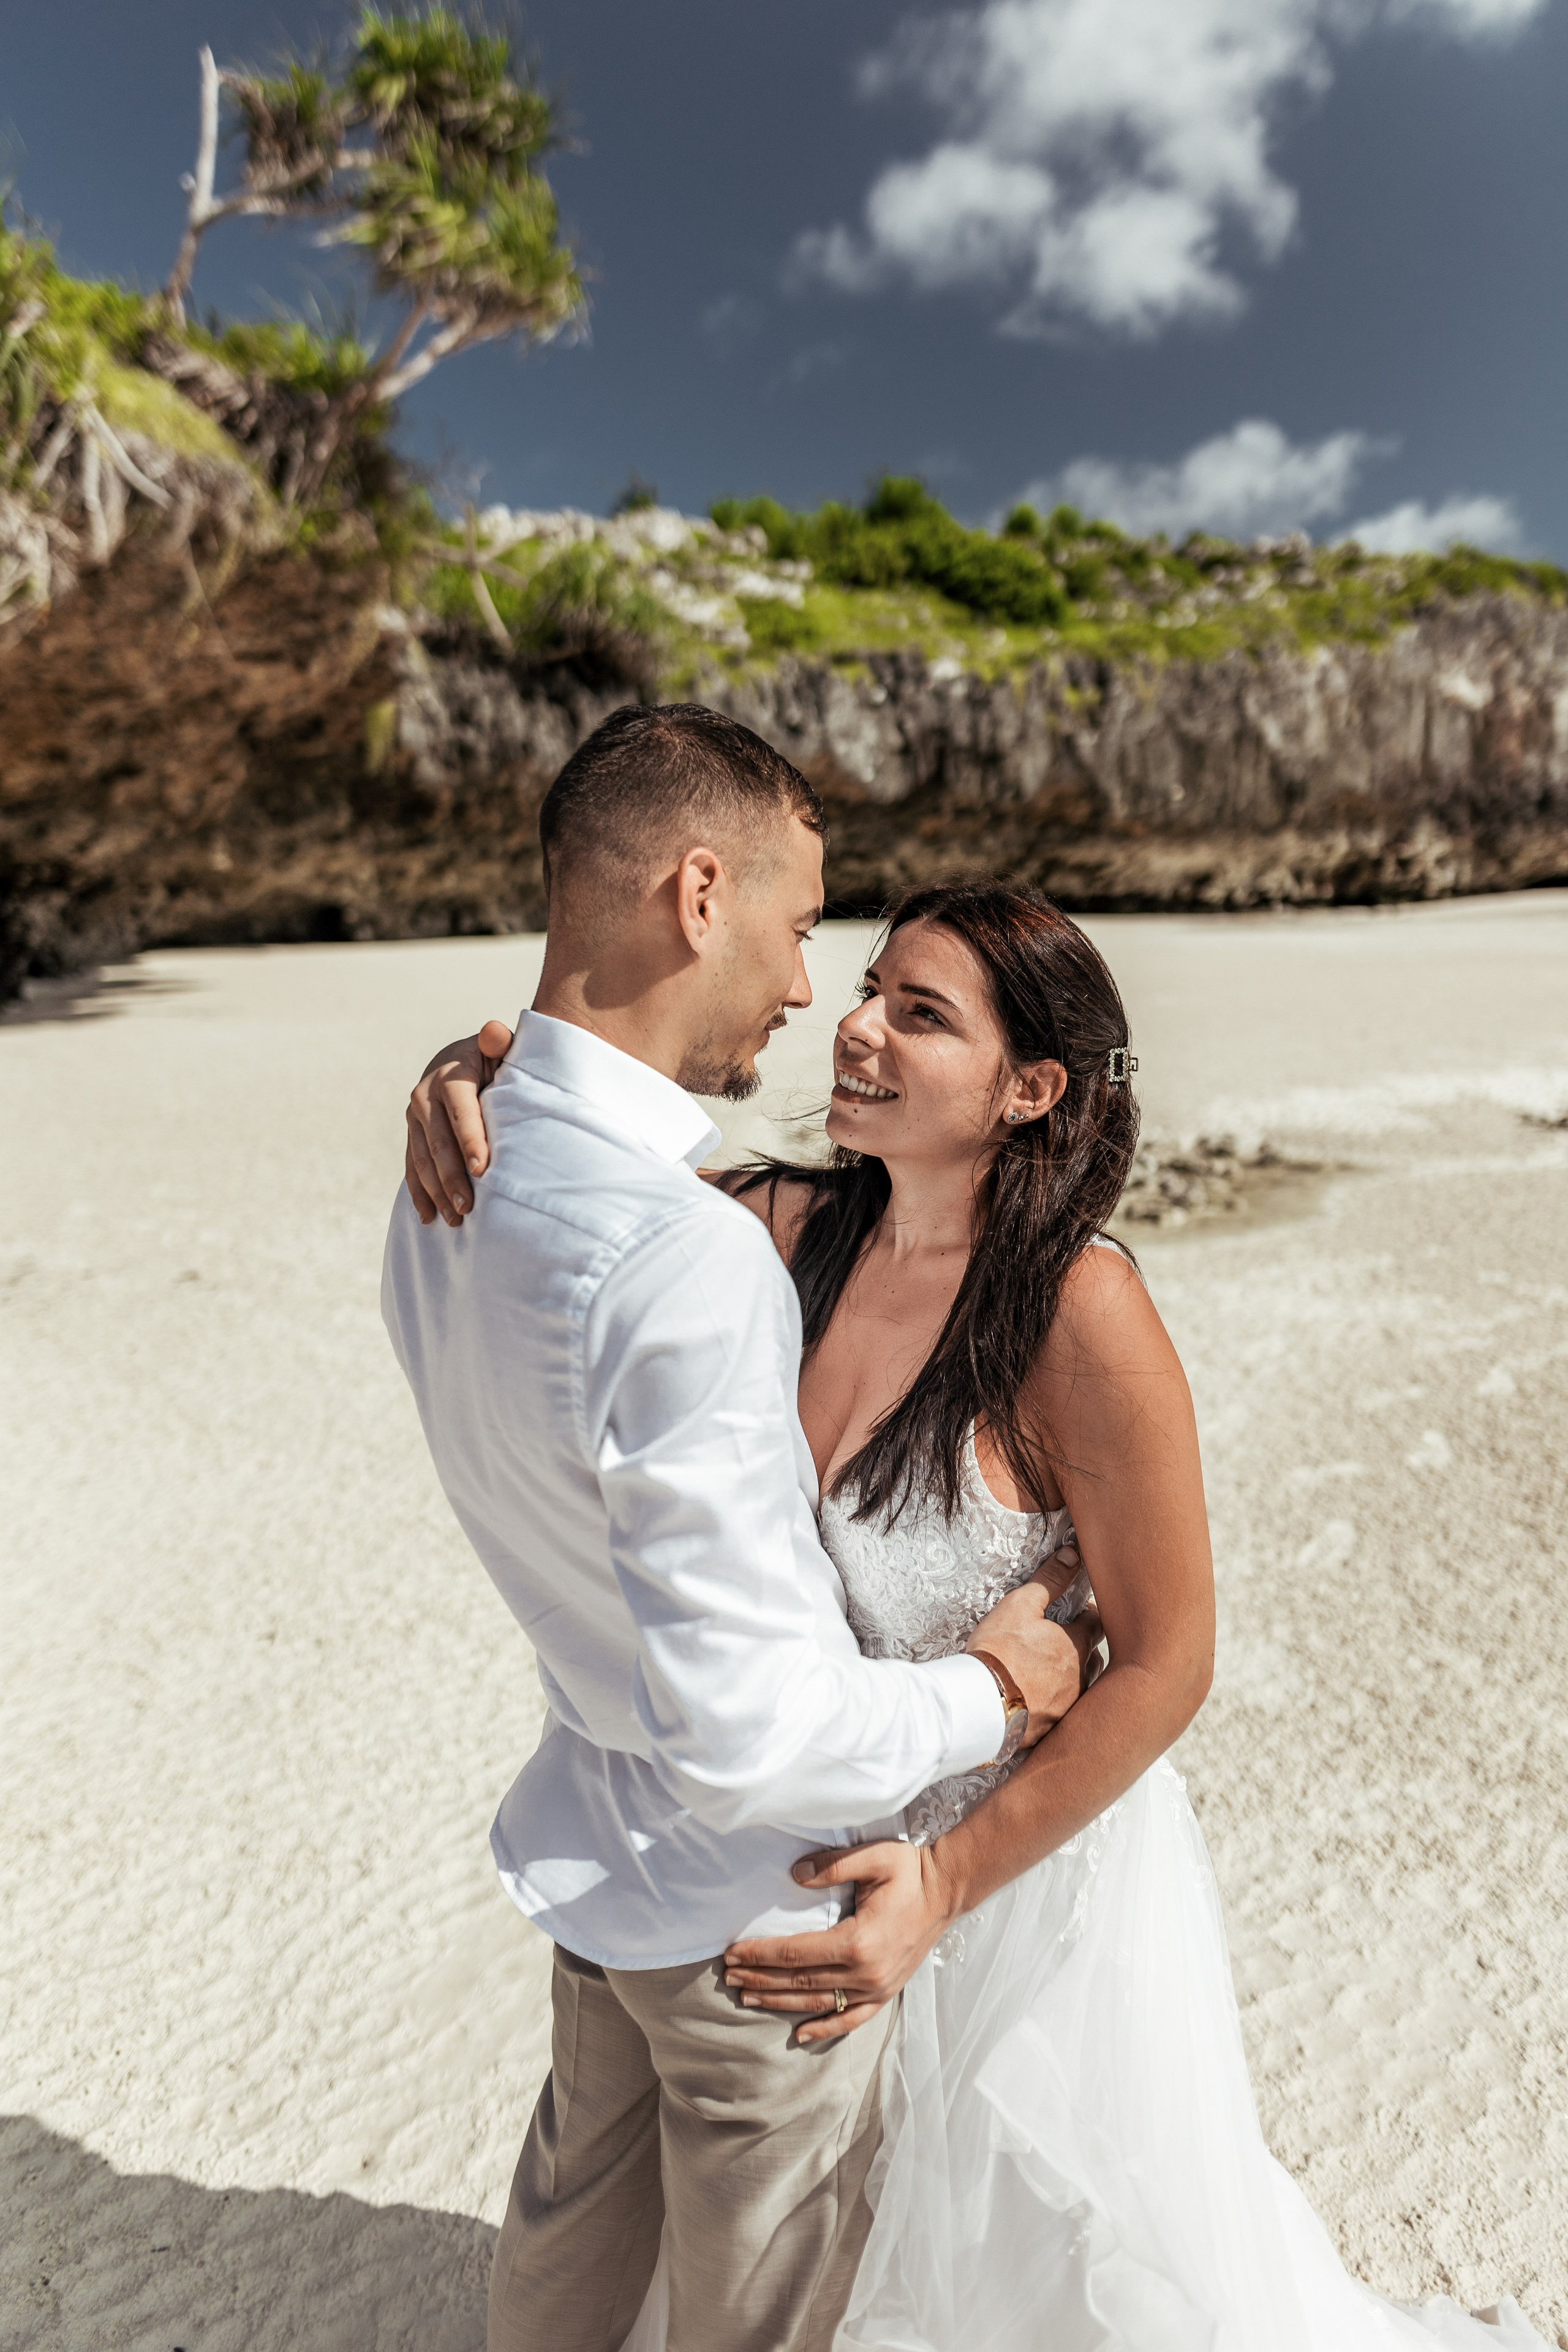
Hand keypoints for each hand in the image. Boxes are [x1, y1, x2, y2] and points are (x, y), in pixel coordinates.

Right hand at [405, 1019, 514, 1226]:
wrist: (464, 1059)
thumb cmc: (496, 1060)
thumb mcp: (500, 1048)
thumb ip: (500, 1041)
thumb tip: (493, 1033)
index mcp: (451, 1074)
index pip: (460, 1110)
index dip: (470, 1139)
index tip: (481, 1169)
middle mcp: (426, 1095)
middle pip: (438, 1142)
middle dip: (452, 1177)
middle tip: (468, 1208)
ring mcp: (414, 1117)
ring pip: (421, 1159)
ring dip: (436, 1191)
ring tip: (456, 1220)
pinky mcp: (411, 1134)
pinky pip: (411, 1166)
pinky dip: (419, 1193)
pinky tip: (429, 1217)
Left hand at [723, 1838, 953, 2045]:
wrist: (946, 1891)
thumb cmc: (909, 1871)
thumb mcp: (873, 1857)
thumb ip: (832, 1866)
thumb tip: (794, 1875)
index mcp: (857, 1941)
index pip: (794, 1954)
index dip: (760, 1955)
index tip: (732, 1953)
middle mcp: (866, 1972)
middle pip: (800, 1981)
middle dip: (760, 1979)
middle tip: (728, 1976)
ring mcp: (877, 1987)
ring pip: (818, 2002)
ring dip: (780, 2002)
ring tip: (747, 1998)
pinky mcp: (886, 1993)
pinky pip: (851, 2019)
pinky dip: (825, 2028)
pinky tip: (800, 2034)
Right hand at [968, 1562, 1102, 1745]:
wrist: (982, 1705)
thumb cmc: (1000, 1652)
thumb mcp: (1021, 1605)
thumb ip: (1050, 1579)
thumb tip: (1072, 1554)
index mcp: (1077, 1644)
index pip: (1097, 1623)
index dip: (1088, 1614)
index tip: (1078, 1611)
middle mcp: (1081, 1676)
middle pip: (1094, 1657)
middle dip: (1083, 1646)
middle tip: (1064, 1640)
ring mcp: (1070, 1705)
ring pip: (1083, 1686)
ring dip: (1073, 1676)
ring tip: (1052, 1670)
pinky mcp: (1054, 1726)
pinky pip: (1065, 1711)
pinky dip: (1056, 1701)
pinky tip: (1040, 1698)